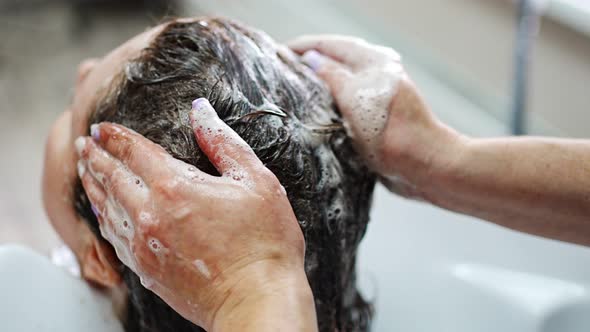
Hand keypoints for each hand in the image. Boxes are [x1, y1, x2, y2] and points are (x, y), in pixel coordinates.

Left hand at [75, 98, 315, 330]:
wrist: (256, 300)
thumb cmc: (265, 241)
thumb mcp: (256, 181)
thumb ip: (223, 142)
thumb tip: (200, 110)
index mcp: (175, 186)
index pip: (134, 151)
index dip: (115, 136)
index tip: (100, 127)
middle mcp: (150, 214)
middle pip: (111, 177)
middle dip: (95, 157)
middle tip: (83, 144)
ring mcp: (144, 245)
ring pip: (105, 208)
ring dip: (92, 185)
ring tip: (84, 170)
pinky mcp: (145, 271)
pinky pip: (113, 238)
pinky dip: (102, 218)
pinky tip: (102, 213)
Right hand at [289, 35, 464, 197]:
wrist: (427, 167)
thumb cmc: (395, 133)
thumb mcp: (356, 100)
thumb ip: (332, 76)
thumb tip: (311, 59)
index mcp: (374, 63)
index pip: (332, 45)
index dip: (304, 46)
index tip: (278, 52)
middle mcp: (377, 75)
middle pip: (336, 61)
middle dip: (310, 63)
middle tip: (282, 70)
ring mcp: (378, 97)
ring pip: (341, 84)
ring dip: (319, 84)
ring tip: (293, 91)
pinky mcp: (378, 119)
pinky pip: (347, 104)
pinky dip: (330, 105)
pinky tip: (316, 115)